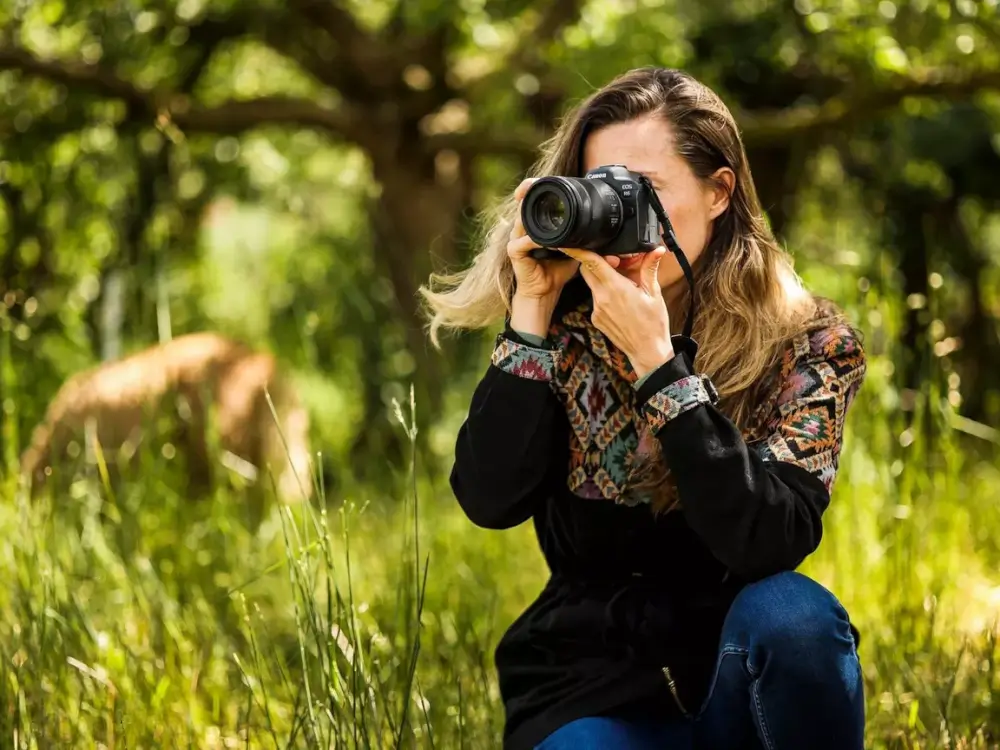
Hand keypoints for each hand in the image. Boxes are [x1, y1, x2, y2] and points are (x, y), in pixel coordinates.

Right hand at [507, 179, 581, 300]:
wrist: (545, 292)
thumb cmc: (557, 271)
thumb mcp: (574, 250)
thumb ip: (583, 239)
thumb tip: (606, 235)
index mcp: (535, 226)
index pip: (533, 202)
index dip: (535, 189)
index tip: (542, 180)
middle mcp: (523, 229)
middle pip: (523, 205)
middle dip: (528, 192)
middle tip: (535, 183)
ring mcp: (516, 239)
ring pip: (522, 219)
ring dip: (532, 213)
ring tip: (543, 207)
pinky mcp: (514, 251)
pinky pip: (525, 241)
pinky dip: (537, 240)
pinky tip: (548, 241)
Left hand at [560, 247, 674, 377]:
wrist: (647, 351)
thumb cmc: (653, 324)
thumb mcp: (654, 294)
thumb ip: (650, 269)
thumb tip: (656, 250)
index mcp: (615, 289)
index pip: (591, 264)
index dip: (579, 251)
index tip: (569, 243)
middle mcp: (601, 298)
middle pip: (587, 271)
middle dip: (596, 262)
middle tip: (613, 260)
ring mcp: (597, 310)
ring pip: (592, 284)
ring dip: (603, 278)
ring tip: (623, 281)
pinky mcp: (596, 319)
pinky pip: (596, 299)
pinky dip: (604, 293)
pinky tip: (620, 299)